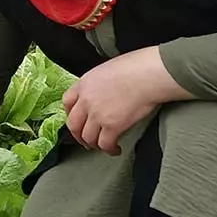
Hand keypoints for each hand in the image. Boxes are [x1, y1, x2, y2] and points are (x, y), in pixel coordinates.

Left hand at [62, 46, 194, 154]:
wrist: (150, 74)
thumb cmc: (136, 67)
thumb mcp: (106, 69)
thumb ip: (97, 84)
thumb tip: (101, 93)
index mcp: (84, 84)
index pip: (67, 102)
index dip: (70, 114)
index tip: (77, 120)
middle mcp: (86, 100)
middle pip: (73, 124)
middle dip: (78, 135)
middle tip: (85, 140)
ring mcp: (97, 114)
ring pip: (87, 137)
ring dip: (94, 144)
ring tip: (103, 146)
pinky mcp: (112, 126)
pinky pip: (105, 144)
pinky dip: (109, 149)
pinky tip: (115, 149)